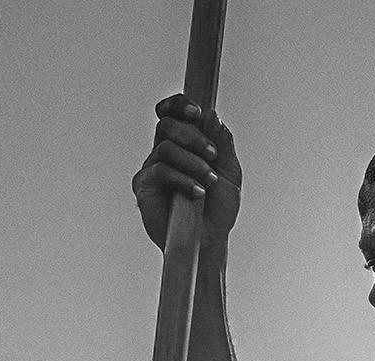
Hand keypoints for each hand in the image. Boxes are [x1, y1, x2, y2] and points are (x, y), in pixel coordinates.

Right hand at [133, 95, 240, 248]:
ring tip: (208, 182)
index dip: (179, 105)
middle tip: (212, 155)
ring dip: (192, 162)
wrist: (211, 241)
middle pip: (166, 125)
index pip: (173, 112)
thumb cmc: (218, 208)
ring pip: (165, 147)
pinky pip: (160, 171)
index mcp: (184, 142)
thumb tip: (211, 114)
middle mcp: (165, 151)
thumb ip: (222, 141)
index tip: (195, 112)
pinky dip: (183, 179)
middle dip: (192, 136)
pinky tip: (197, 193)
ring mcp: (153, 169)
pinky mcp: (144, 187)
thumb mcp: (230, 171)